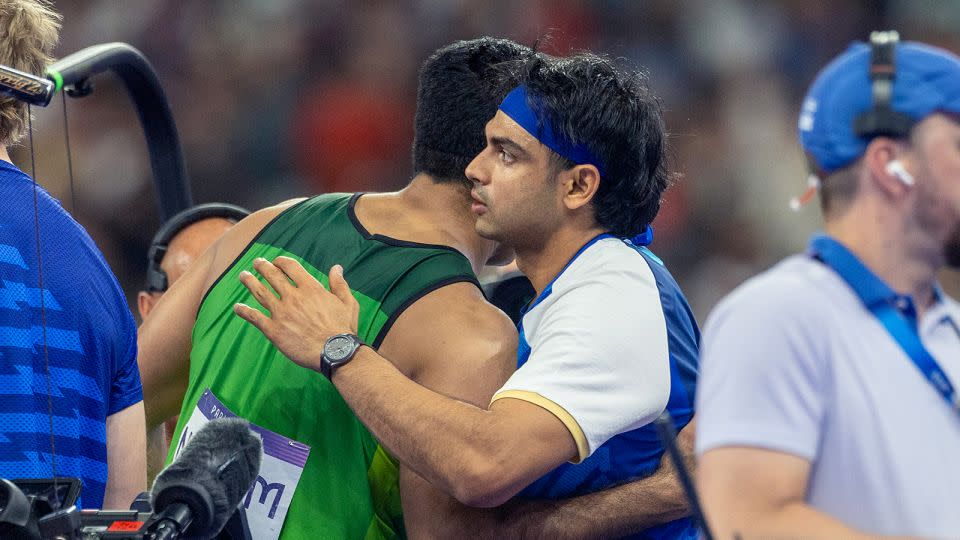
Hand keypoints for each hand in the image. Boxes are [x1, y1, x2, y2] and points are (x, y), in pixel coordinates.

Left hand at [234, 256, 358, 371]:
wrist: (334, 352)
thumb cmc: (343, 328)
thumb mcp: (348, 302)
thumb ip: (339, 284)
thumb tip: (336, 268)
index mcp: (310, 288)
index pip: (290, 267)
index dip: (281, 261)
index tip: (276, 261)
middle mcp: (293, 297)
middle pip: (272, 276)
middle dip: (262, 267)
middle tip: (256, 263)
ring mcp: (281, 313)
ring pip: (260, 292)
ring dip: (250, 282)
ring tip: (243, 276)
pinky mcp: (273, 330)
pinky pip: (255, 317)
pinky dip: (244, 311)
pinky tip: (237, 307)